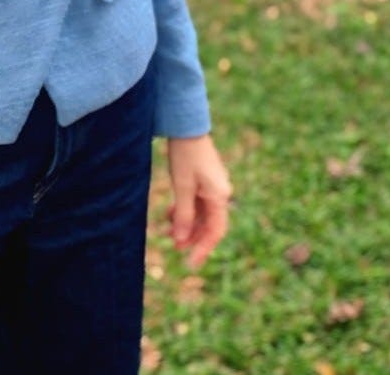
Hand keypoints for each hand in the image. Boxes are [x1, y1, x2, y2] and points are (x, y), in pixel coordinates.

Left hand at [166, 134, 231, 268]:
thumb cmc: (185, 155)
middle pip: (209, 224)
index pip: (215, 231)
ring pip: (201, 214)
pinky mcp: (205, 179)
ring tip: (168, 233)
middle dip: (192, 237)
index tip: (191, 264)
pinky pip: (197, 202)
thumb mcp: (183, 187)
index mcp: (220, 196)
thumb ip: (184, 214)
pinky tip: (169, 213)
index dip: (203, 249)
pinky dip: (185, 210)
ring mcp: (213, 186)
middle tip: (174, 248)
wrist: (186, 125)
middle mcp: (220, 193)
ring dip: (186, 224)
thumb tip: (181, 240)